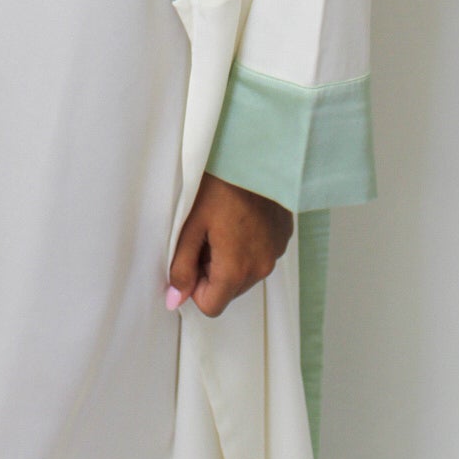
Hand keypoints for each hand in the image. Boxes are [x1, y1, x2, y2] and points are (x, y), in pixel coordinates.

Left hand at [166, 171, 293, 317]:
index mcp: (237, 269)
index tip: (191, 256)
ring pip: (245, 274)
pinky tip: (240, 217)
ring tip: (223, 222)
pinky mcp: (284, 236)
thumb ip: (181, 267)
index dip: (194, 286)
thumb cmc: (218, 184)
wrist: (252, 152)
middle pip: (228, 290)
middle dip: (212, 271)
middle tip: (205, 234)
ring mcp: (276, 251)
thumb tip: (174, 300)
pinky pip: (260, 254)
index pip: (211, 306)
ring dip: (230, 259)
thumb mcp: (190, 225)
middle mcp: (262, 267)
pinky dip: (247, 245)